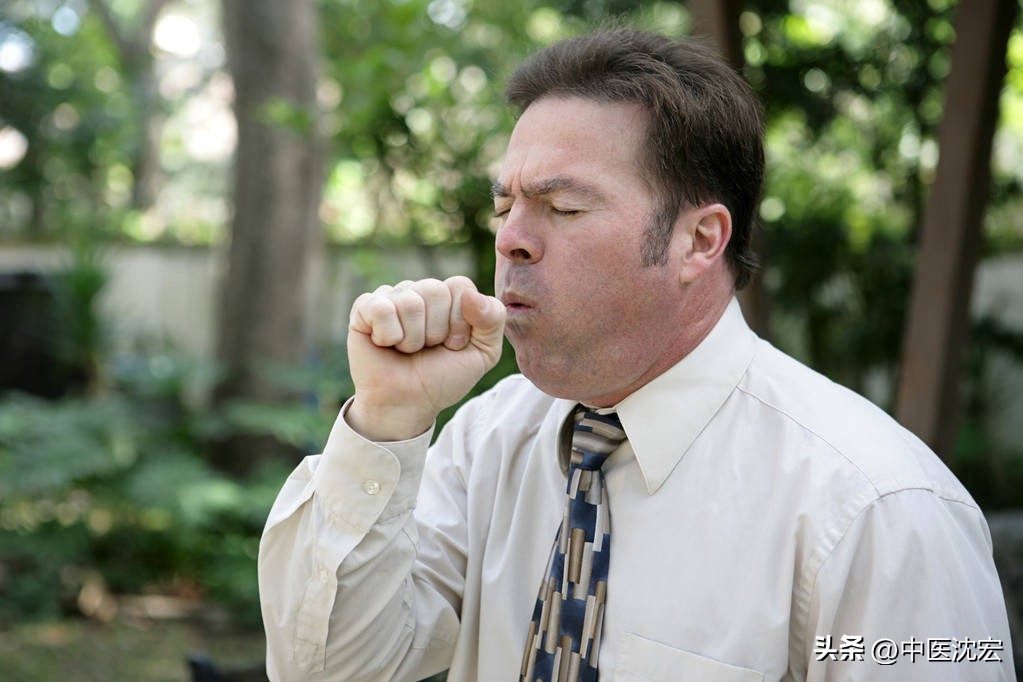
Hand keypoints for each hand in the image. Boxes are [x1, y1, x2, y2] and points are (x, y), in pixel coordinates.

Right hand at [346, 276, 505, 440]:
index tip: (454, 345)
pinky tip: (385, 344)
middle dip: (436, 331)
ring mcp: (391, 297)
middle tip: (428, 349)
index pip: (460, 286)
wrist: (408, 404)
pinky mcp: (364, 309)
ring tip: (407, 350)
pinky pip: (381, 308)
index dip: (460, 321)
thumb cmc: (443, 377)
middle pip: (434, 289)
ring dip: (412, 338)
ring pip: (409, 302)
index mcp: (449, 296)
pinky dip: (388, 335)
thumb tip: (471, 294)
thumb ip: (493, 318)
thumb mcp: (484, 353)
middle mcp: (419, 291)